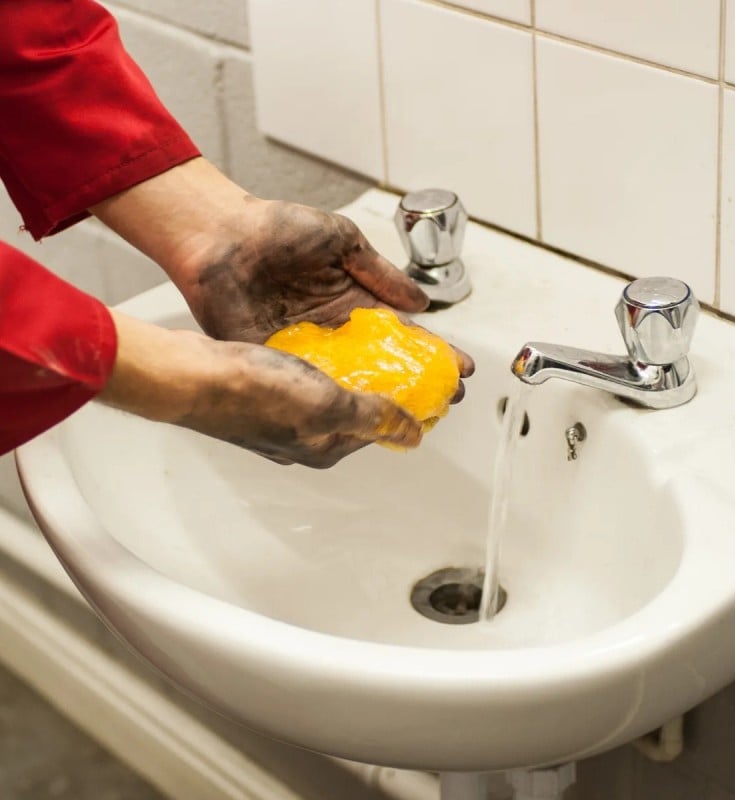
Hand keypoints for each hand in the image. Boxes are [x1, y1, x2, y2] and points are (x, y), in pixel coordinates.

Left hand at [91, 158, 474, 396]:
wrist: (220, 235)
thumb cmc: (277, 228)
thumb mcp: (342, 241)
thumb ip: (380, 274)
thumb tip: (421, 303)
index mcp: (350, 303)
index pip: (398, 334)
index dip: (429, 351)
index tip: (458, 368)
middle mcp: (332, 332)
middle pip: (380, 365)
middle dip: (415, 383)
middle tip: (446, 401)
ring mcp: (305, 349)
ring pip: (348, 382)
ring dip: (379, 399)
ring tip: (415, 416)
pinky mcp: (275, 359)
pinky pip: (308, 384)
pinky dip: (331, 399)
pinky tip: (359, 415)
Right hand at [99, 311, 421, 467]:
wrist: (186, 373)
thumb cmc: (249, 391)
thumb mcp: (326, 405)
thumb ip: (373, 417)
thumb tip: (413, 434)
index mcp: (324, 447)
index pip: (383, 429)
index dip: (412, 406)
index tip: (434, 386)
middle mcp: (305, 437)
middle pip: (362, 410)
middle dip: (391, 387)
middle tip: (414, 360)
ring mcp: (283, 415)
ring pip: (336, 392)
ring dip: (361, 373)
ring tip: (380, 346)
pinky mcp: (264, 391)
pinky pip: (311, 377)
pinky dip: (330, 363)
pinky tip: (332, 341)